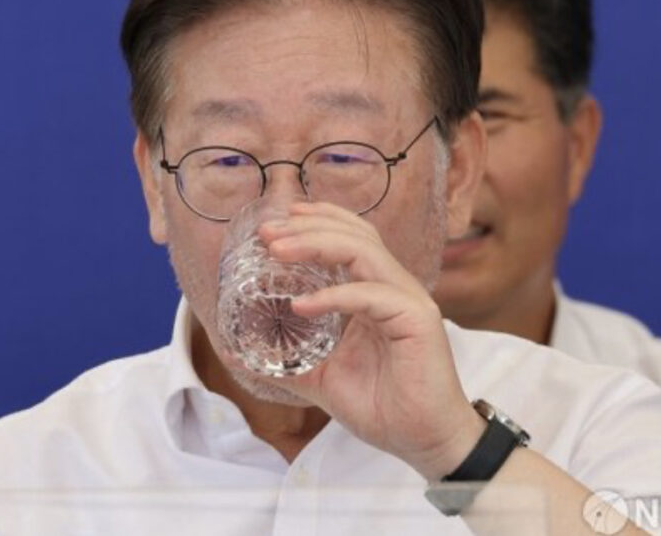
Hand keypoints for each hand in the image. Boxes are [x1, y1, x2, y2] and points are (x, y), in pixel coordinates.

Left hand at [258, 201, 484, 479]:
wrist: (424, 441)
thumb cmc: (383, 407)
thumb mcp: (322, 378)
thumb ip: (285, 362)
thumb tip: (236, 354)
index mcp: (376, 292)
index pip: (352, 238)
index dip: (318, 221)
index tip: (278, 220)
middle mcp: (395, 288)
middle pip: (355, 235)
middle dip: (309, 227)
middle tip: (268, 232)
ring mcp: (408, 300)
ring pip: (364, 252)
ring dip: (317, 245)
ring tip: (278, 251)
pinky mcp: (417, 320)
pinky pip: (371, 296)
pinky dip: (335, 296)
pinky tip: (302, 305)